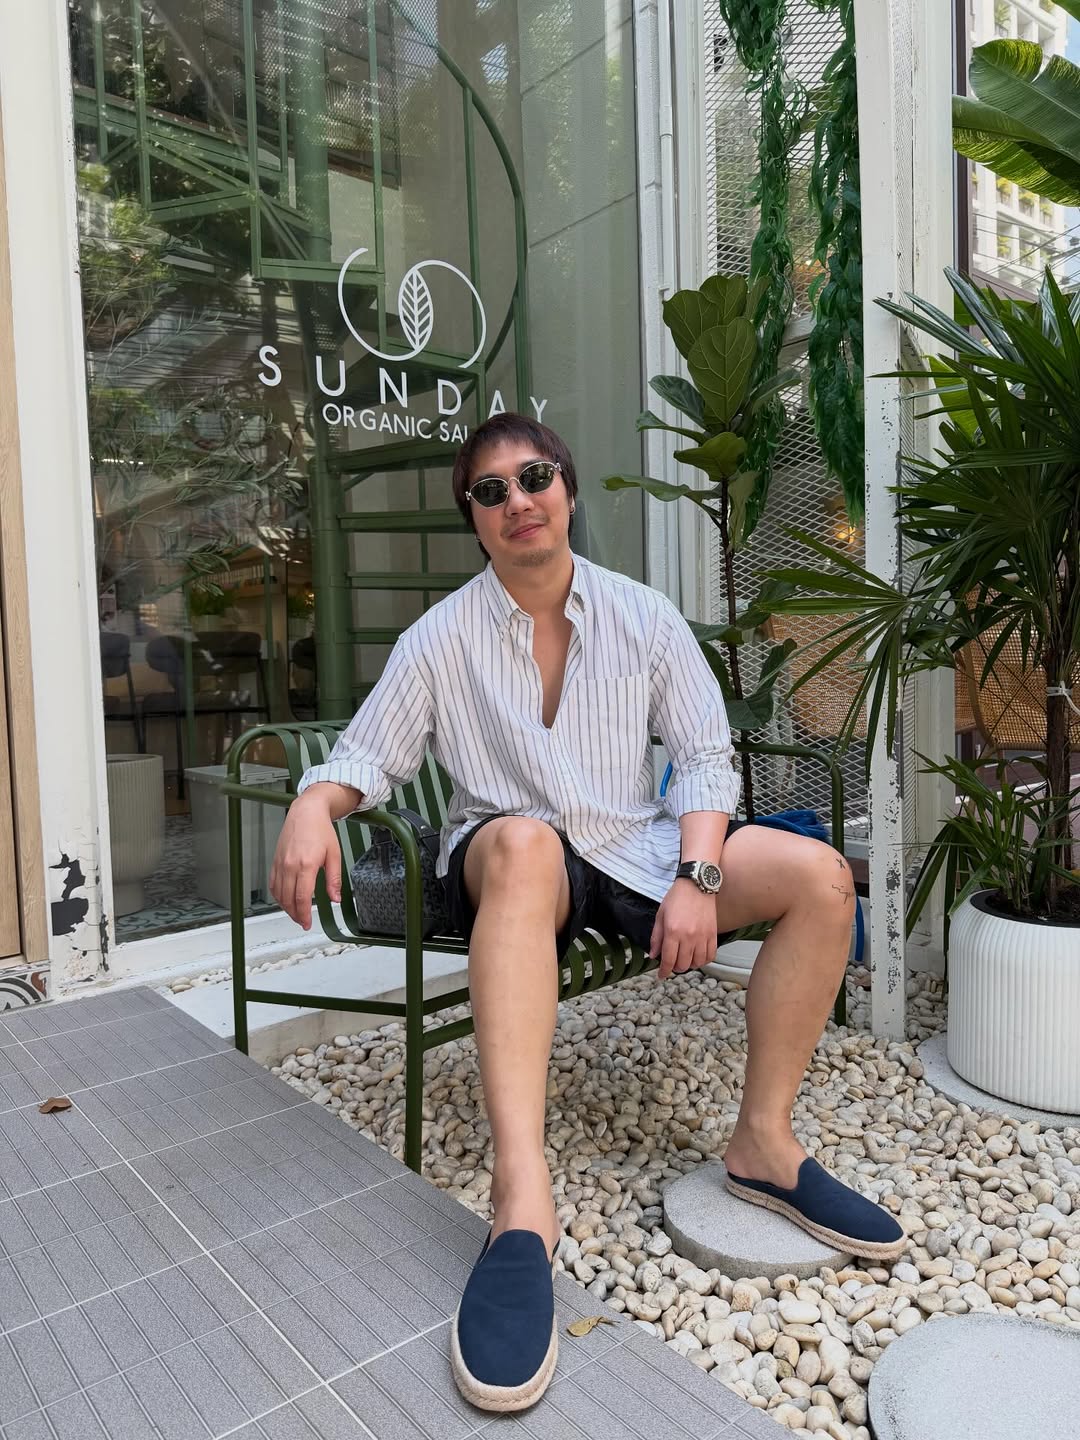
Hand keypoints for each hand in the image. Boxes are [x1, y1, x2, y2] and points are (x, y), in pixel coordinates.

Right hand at [269, 791, 341, 930]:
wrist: (306, 812)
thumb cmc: (320, 830)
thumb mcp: (334, 855)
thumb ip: (334, 879)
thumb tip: (335, 898)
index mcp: (306, 864)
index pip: (302, 897)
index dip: (304, 915)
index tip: (308, 923)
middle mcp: (289, 865)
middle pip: (288, 899)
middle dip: (295, 915)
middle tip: (303, 922)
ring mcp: (280, 864)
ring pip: (278, 894)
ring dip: (286, 907)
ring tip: (296, 913)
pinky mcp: (275, 861)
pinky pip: (273, 884)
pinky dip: (278, 896)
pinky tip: (285, 900)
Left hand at [649, 880, 718, 979]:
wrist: (697, 885)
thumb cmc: (677, 897)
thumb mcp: (661, 915)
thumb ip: (656, 937)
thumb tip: (653, 955)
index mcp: (673, 931)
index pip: (668, 959)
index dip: (664, 971)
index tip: (661, 975)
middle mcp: (689, 936)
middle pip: (683, 964)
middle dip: (675, 968)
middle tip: (672, 964)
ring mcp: (703, 936)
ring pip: (697, 962)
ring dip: (689, 965)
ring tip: (685, 959)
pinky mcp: (713, 934)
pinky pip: (710, 955)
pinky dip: (703, 960)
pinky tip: (697, 956)